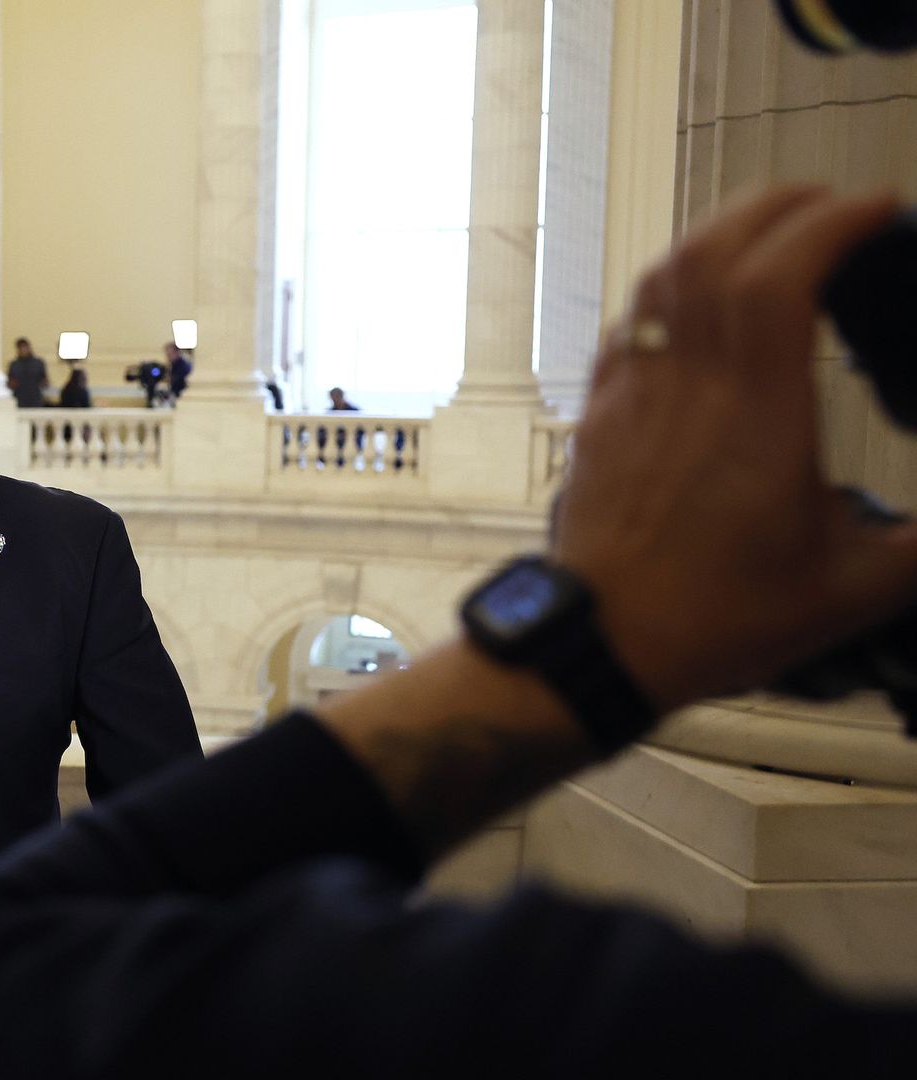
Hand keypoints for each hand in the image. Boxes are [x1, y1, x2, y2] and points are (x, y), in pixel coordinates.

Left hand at [554, 185, 916, 710]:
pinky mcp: (602, 412)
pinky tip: (695, 290)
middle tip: (833, 204)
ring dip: (720, 230)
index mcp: (758, 414)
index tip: (876, 208)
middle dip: (780, 206)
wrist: (605, 644)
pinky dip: (669, 282)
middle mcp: (690, 387)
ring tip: (771, 224)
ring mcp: (637, 393)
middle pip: (720, 252)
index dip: (831, 224)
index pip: (783, 276)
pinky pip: (629, 318)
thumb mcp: (856, 587)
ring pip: (665, 275)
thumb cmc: (714, 619)